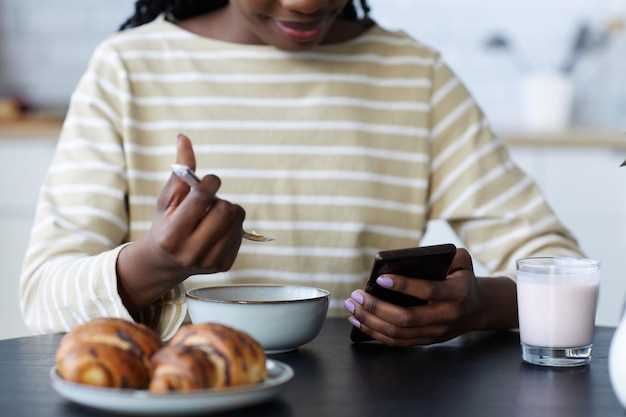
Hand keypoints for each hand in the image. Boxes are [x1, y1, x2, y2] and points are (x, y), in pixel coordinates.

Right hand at [117, 134, 244, 315]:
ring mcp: (210, 261)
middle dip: (220, 199)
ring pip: (237, 219)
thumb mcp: (167, 199)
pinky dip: (231, 225)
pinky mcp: (224, 265)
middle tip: (210, 201)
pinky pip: (240, 232)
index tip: (209, 180)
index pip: (202, 198)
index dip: (210, 182)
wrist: (166, 263)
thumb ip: (180, 171)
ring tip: (211, 216)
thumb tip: (184, 138)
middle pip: (225, 209)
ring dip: (228, 211)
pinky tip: (215, 230)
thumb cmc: (166, 223)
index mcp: (173, 234)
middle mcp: (191, 252)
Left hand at [344, 248, 517, 345]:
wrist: (477, 308)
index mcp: (457, 294)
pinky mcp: (425, 341)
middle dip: (377, 307)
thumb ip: (444, 254)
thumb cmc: (462, 278)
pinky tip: (359, 320)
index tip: (380, 278)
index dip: (404, 285)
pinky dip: (375, 332)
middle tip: (356, 295)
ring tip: (352, 306)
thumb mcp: (461, 261)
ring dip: (370, 320)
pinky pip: (397, 342)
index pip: (428, 291)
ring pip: (398, 333)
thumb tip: (410, 256)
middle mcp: (446, 317)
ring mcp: (435, 332)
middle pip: (406, 318)